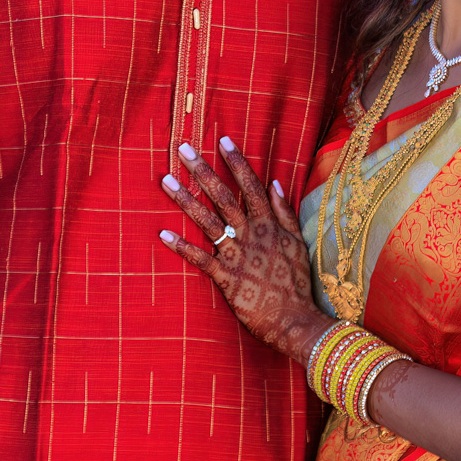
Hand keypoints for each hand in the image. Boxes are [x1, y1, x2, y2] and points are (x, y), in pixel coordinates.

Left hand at [158, 139, 327, 366]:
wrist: (295, 320)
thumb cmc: (296, 283)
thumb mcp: (297, 243)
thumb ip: (284, 213)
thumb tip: (275, 183)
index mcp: (269, 225)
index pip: (251, 186)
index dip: (237, 162)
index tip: (223, 140)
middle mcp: (252, 235)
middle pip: (223, 196)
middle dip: (202, 171)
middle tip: (183, 149)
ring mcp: (237, 255)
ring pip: (207, 221)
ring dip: (184, 200)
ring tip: (165, 180)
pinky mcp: (226, 277)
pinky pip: (200, 258)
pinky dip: (182, 246)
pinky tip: (163, 234)